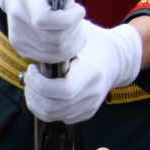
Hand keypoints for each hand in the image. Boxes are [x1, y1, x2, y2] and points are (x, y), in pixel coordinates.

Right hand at [0, 0, 88, 61]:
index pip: (45, 19)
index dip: (67, 19)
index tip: (79, 10)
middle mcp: (19, 17)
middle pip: (55, 38)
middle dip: (73, 30)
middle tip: (77, 19)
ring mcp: (18, 35)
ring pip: (55, 51)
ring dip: (71, 40)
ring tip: (72, 26)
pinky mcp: (20, 46)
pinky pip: (48, 56)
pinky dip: (61, 49)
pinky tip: (63, 35)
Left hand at [25, 21, 141, 123]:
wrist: (119, 59)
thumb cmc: (97, 43)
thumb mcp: (81, 33)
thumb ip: (61, 36)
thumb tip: (38, 32)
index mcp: (92, 71)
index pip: (64, 90)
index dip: (41, 84)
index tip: (33, 69)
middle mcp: (92, 92)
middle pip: (52, 107)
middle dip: (33, 93)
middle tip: (30, 77)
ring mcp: (90, 105)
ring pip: (51, 115)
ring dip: (35, 101)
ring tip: (34, 85)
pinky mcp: (86, 113)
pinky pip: (58, 117)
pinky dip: (45, 107)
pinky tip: (46, 92)